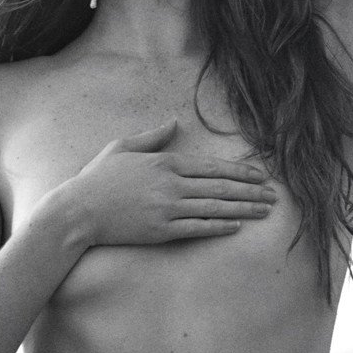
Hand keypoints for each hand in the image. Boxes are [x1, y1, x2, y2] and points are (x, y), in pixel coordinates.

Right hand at [64, 120, 276, 245]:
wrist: (78, 211)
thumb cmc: (98, 178)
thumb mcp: (123, 147)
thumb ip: (153, 137)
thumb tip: (174, 121)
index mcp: (165, 163)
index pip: (212, 167)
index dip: (240, 171)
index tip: (261, 176)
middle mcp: (171, 185)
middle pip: (220, 188)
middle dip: (250, 192)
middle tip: (274, 196)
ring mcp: (167, 209)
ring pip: (214, 208)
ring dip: (243, 209)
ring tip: (264, 212)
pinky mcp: (161, 231)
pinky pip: (197, 229)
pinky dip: (218, 227)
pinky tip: (236, 225)